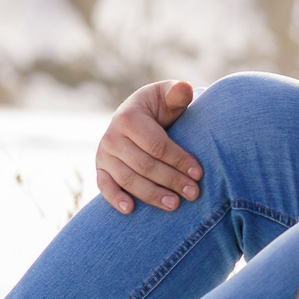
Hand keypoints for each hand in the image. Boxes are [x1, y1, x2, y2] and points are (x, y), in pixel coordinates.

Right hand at [96, 79, 202, 214]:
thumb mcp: (169, 96)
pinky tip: (131, 210)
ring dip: (151, 195)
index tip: (198, 173)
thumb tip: (185, 88)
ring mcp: (104, 154)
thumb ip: (178, 93)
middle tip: (194, 193)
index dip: (178, 160)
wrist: (138, 116)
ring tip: (175, 205)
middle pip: (144, 165)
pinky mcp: (100, 169)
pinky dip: (115, 199)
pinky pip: (105, 186)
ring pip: (128, 179)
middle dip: (171, 181)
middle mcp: (111, 137)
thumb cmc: (160, 107)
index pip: (156, 145)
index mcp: (128, 117)